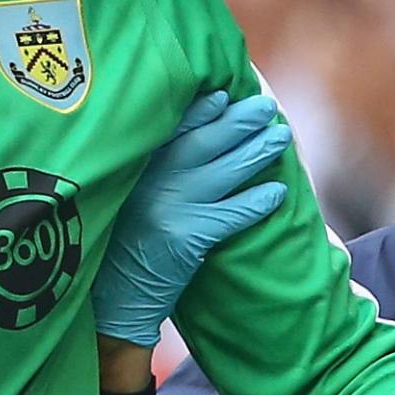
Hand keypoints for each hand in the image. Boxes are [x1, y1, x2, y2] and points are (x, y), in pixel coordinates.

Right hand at [93, 91, 291, 345]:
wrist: (112, 299)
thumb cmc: (121, 245)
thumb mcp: (126, 198)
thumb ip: (150, 171)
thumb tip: (195, 137)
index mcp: (134, 167)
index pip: (173, 128)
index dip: (202, 110)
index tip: (225, 95)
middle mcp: (150, 181)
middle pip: (204, 142)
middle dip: (240, 122)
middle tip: (267, 108)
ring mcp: (169, 207)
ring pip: (225, 172)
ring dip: (258, 152)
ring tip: (281, 138)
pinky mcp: (186, 237)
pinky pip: (233, 214)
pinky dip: (258, 202)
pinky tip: (277, 192)